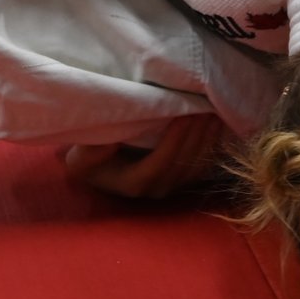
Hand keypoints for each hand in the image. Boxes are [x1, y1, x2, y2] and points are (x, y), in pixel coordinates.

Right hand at [60, 114, 225, 199]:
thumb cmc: (89, 156)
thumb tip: (113, 140)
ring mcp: (169, 187)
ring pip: (194, 166)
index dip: (174, 142)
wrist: (97, 166)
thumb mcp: (81, 154)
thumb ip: (93, 150)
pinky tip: (218, 128)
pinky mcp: (179, 180)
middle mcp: (154, 189)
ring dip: (206, 141)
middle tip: (205, 109)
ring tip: (214, 115)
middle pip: (181, 164)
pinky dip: (211, 148)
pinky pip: (201, 167)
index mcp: (132, 183)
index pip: (159, 164)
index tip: (183, 117)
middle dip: (195, 137)